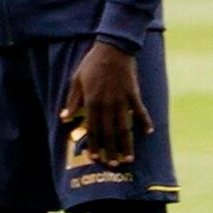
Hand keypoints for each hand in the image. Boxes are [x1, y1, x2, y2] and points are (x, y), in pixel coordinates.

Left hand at [63, 35, 148, 162]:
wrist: (112, 47)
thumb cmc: (92, 63)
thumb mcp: (76, 80)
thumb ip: (72, 101)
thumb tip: (64, 118)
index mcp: (92, 102)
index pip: (93, 130)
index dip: (94, 145)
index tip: (96, 158)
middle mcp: (107, 105)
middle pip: (109, 133)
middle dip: (111, 151)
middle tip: (113, 165)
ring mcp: (121, 100)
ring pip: (124, 127)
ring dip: (126, 144)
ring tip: (129, 158)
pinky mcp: (133, 93)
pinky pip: (140, 110)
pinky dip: (144, 121)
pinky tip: (148, 132)